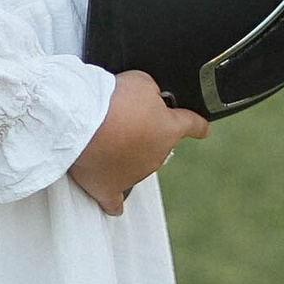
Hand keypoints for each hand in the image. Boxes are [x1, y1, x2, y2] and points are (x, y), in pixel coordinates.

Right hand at [67, 68, 206, 216]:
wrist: (82, 123)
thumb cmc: (112, 101)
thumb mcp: (141, 82)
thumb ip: (151, 91)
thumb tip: (148, 98)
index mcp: (169, 130)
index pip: (192, 125)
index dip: (197, 125)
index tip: (201, 128)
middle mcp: (156, 156)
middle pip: (156, 144)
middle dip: (142, 132)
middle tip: (120, 116)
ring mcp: (133, 175)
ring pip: (134, 165)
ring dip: (122, 153)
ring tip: (100, 134)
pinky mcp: (108, 189)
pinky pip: (114, 201)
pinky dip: (113, 200)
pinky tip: (113, 200)